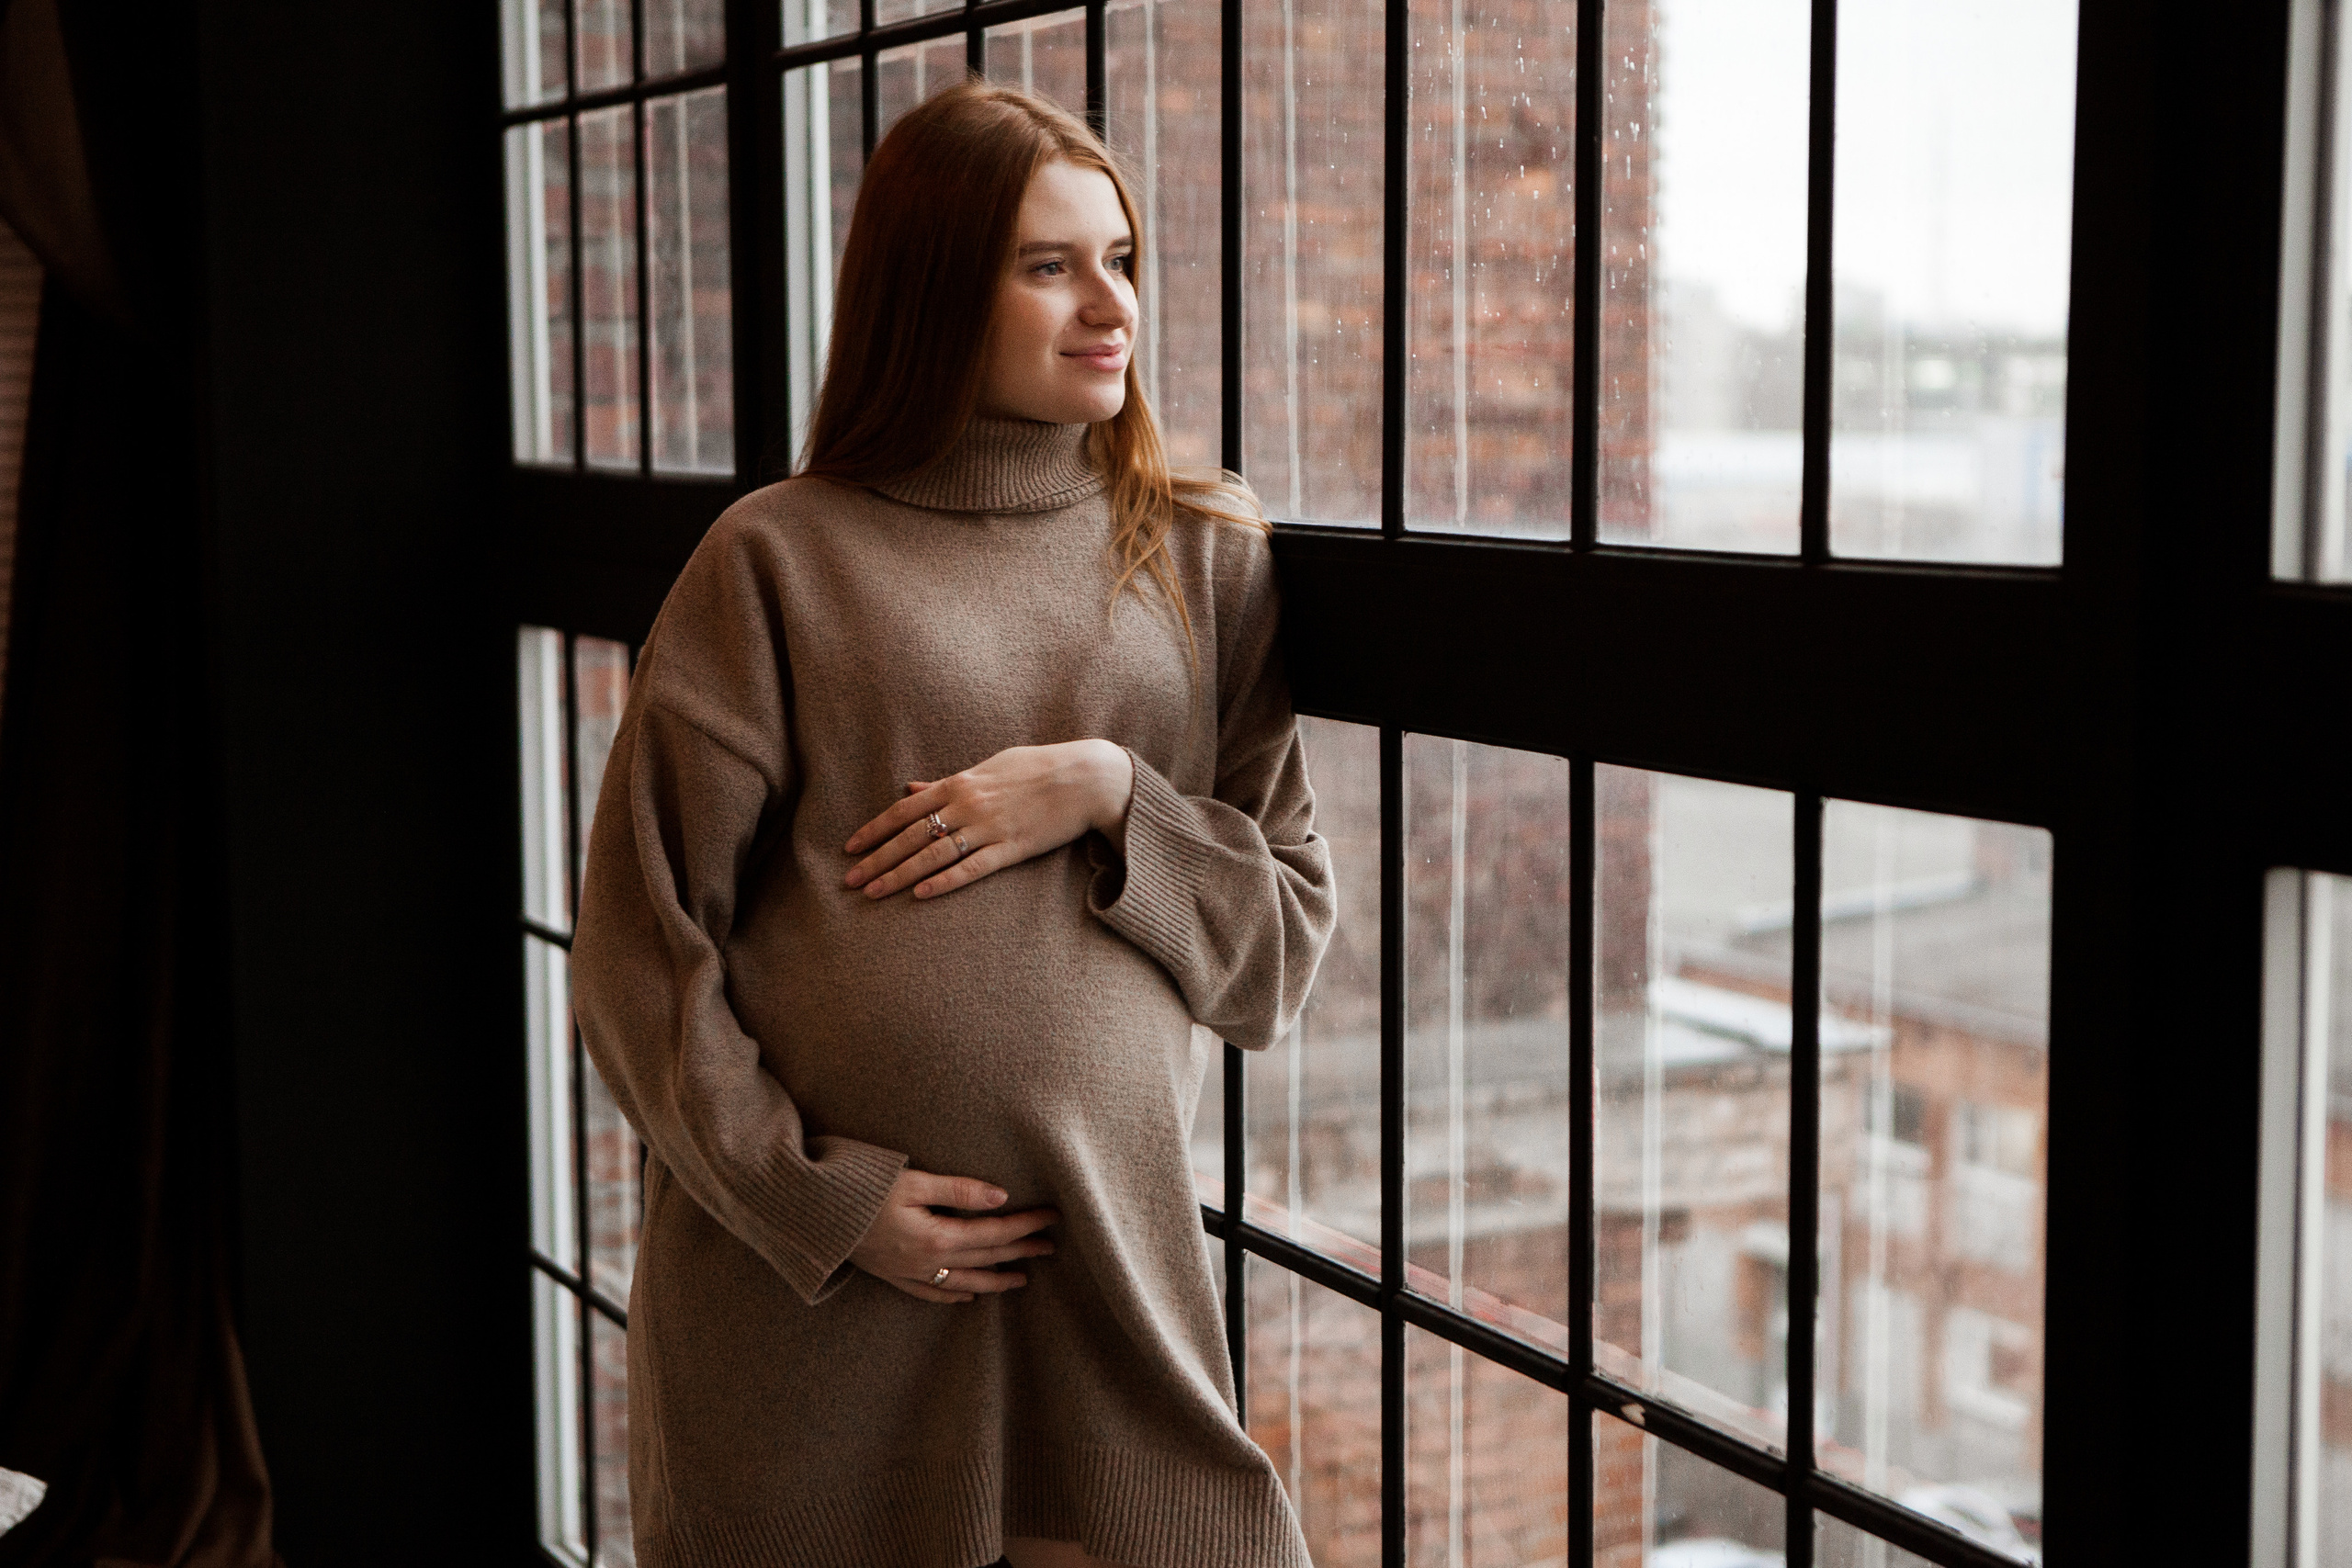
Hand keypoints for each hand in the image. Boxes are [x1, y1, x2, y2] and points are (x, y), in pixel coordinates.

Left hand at [843, 739, 1134, 900]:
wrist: (1086, 777)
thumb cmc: (1037, 768)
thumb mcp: (988, 767)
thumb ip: (947, 782)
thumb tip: (909, 788)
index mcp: (959, 783)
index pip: (904, 810)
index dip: (874, 830)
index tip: (849, 848)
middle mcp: (968, 805)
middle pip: (911, 836)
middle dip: (877, 859)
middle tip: (849, 881)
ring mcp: (990, 828)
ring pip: (934, 855)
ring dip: (900, 875)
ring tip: (873, 893)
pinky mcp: (1013, 848)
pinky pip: (972, 869)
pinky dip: (945, 882)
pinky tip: (921, 895)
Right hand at [848, 1168, 1059, 1302]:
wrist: (810, 1215)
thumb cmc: (859, 1189)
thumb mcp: (911, 1181)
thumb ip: (958, 1191)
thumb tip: (1001, 1198)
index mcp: (936, 1237)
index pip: (993, 1233)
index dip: (1025, 1225)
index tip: (1053, 1218)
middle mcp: (926, 1262)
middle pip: (984, 1258)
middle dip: (1020, 1252)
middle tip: (1050, 1247)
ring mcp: (908, 1273)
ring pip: (963, 1282)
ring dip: (994, 1280)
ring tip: (1021, 1279)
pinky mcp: (890, 1276)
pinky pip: (931, 1293)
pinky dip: (954, 1295)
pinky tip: (968, 1295)